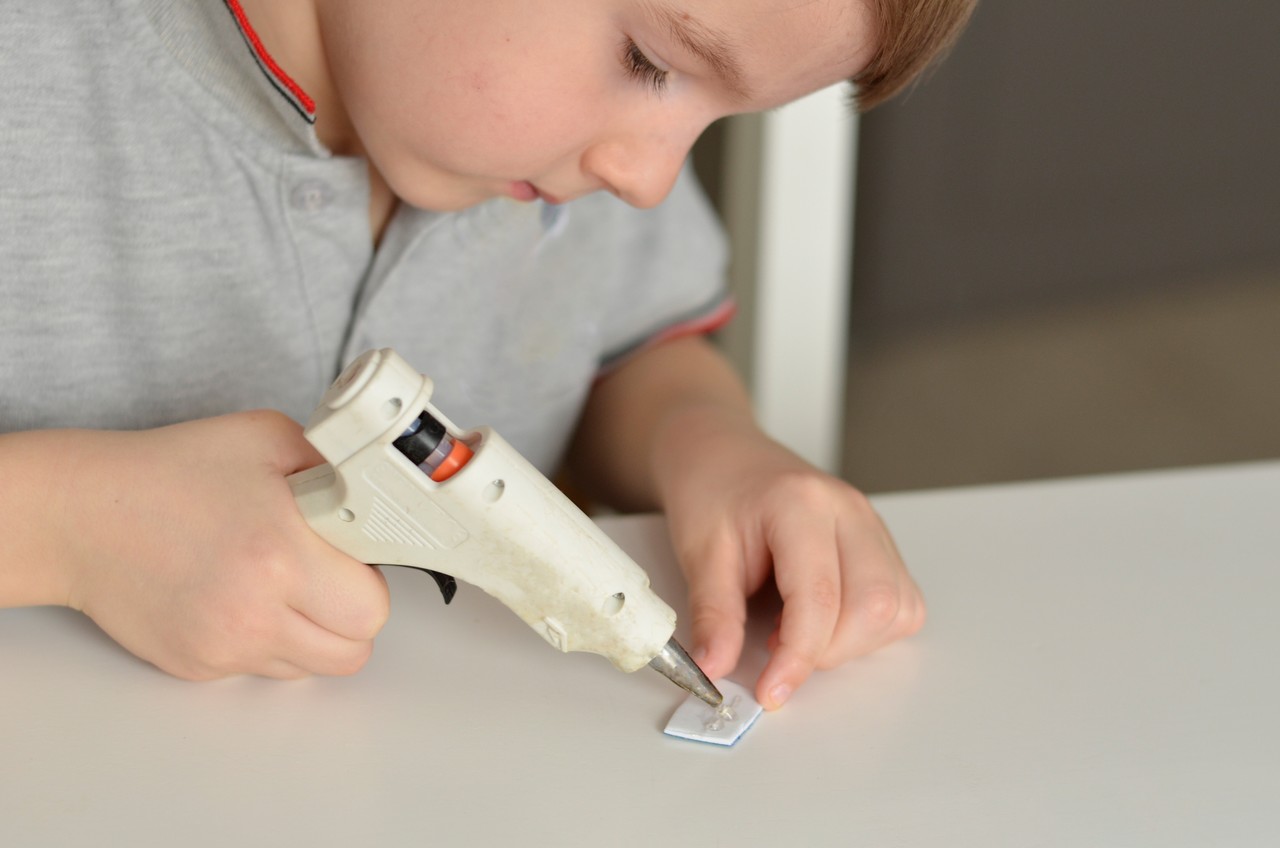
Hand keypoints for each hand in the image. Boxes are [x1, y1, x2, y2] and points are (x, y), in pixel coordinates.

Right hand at [49, 411, 389, 678]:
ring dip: (313, 632)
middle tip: (328, 577)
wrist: (82, 515)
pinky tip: (242, 598)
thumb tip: (376, 492)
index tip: (355, 558)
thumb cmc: (170, 472)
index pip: (372, 607)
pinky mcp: (197, 666)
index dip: (371, 578)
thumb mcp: (267, 438)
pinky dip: (266, 641)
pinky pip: (263, 668)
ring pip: (312, 667)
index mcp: (280, 553)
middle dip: (351, 613)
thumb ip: (333, 466)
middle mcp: (254, 611)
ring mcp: (224, 647)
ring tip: (283, 586)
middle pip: (353, 651)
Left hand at [657, 412, 924, 709]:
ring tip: (793, 629)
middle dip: (829, 651)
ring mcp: (872, 525)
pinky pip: (901, 602)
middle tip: (776, 651)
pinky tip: (822, 618)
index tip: (770, 692)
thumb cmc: (712, 491)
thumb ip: (713, 613)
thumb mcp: (699, 552)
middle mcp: (850, 510)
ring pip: (897, 608)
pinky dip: (868, 628)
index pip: (820, 598)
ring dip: (851, 642)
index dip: (798, 658)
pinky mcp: (880, 543)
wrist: (721, 453)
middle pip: (875, 606)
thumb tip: (716, 669)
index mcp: (802, 503)